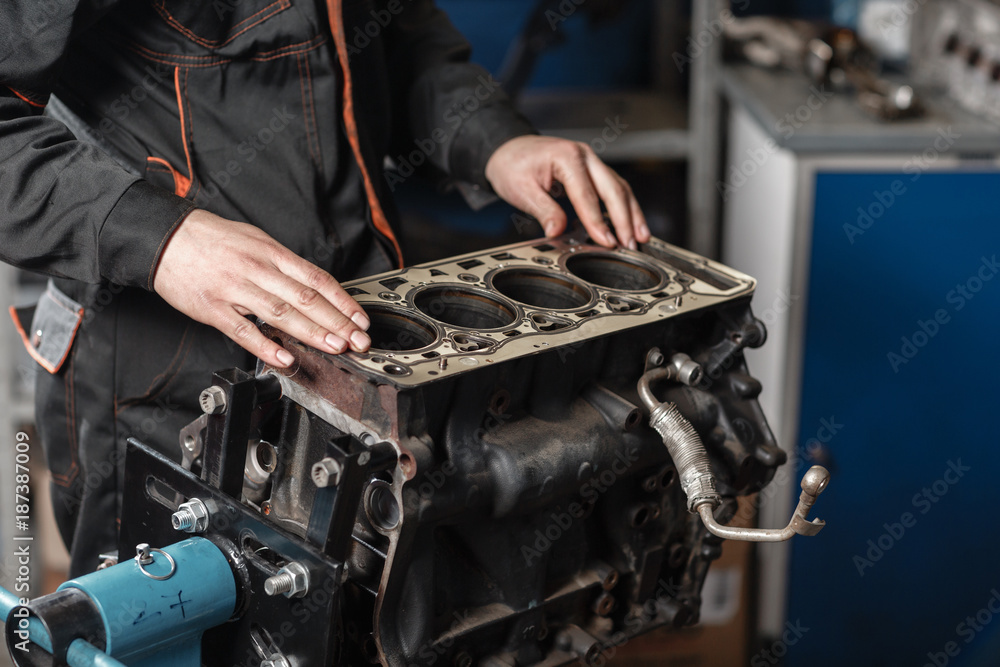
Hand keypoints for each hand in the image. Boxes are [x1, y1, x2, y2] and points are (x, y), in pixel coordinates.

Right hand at [152, 209, 370, 367]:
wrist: (165, 237)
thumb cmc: (213, 239)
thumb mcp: (255, 240)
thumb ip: (283, 265)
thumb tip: (313, 287)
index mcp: (272, 253)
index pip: (317, 279)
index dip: (342, 301)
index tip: (360, 319)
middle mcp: (258, 269)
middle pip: (306, 298)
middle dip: (336, 322)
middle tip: (357, 341)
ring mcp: (235, 290)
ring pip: (281, 313)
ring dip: (312, 333)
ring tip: (334, 347)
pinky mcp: (213, 309)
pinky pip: (243, 330)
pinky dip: (266, 346)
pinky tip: (285, 358)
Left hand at [484, 135, 650, 248]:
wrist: (508, 149)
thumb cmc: (512, 164)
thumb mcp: (521, 189)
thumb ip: (543, 210)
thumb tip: (557, 231)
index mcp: (568, 157)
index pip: (587, 195)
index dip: (598, 222)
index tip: (607, 242)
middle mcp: (585, 156)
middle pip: (613, 189)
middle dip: (625, 219)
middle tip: (631, 243)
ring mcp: (591, 162)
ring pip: (619, 188)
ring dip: (632, 214)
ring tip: (640, 237)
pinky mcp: (592, 171)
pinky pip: (613, 189)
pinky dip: (624, 207)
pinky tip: (631, 224)